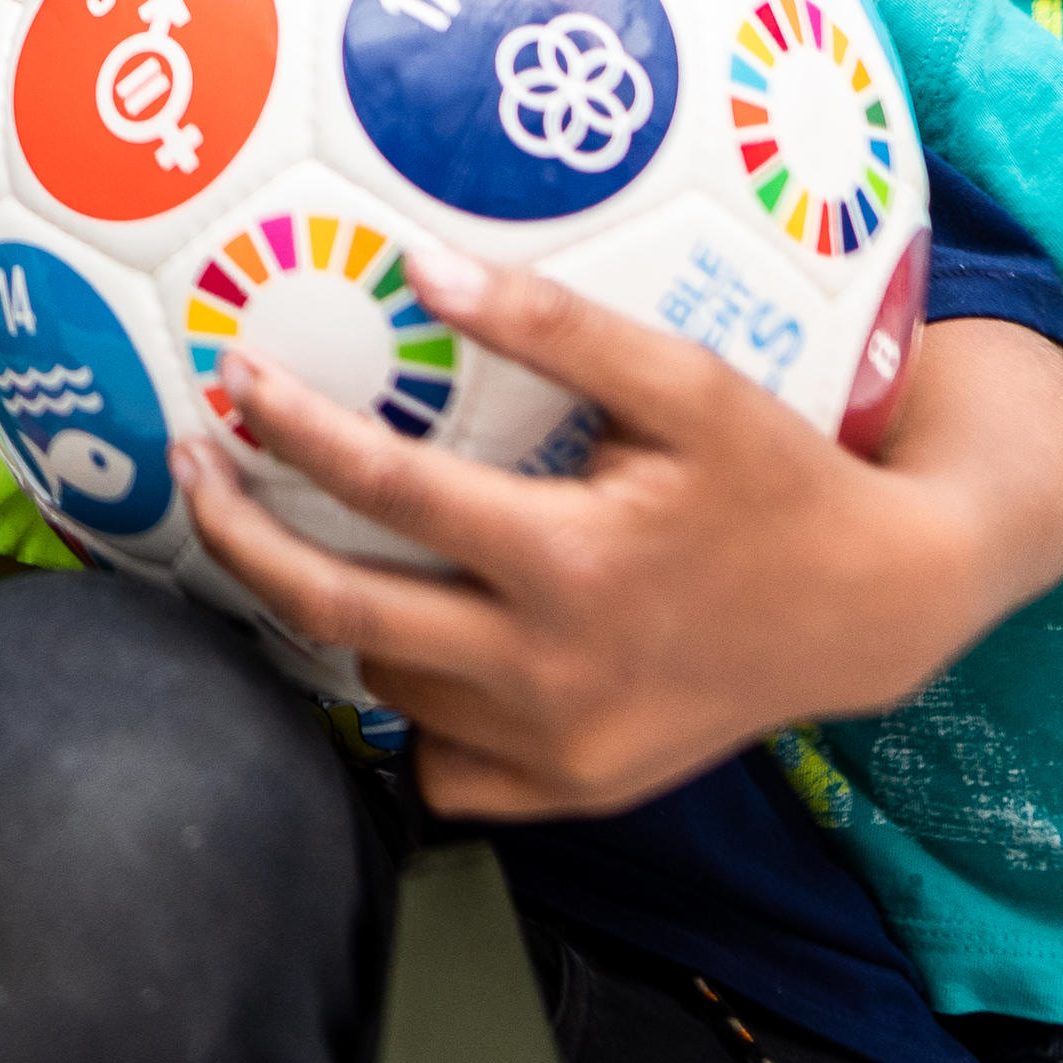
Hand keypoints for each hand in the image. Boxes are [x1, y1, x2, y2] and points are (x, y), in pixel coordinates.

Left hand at [178, 249, 1062, 818]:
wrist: (871, 611)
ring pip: (383, 686)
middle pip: (340, 616)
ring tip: (299, 532)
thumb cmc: (776, 477)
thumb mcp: (688, 383)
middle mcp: (553, 675)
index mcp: (576, 565)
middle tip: (191, 471)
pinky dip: (409, 703)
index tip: (232, 383)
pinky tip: (412, 632)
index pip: (388, 495)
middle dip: (240, 540)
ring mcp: (556, 752)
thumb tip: (423, 267)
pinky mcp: (568, 794)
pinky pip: (437, 763)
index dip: (292, 433)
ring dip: (331, 612)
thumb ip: (557, 328)